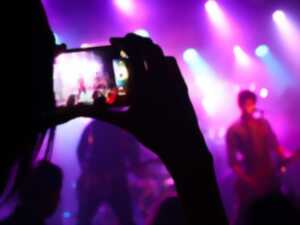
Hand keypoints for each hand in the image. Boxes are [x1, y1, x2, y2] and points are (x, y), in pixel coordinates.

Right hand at [81, 34, 207, 159]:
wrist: (181, 143)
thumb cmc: (152, 134)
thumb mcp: (125, 123)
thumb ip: (103, 114)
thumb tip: (80, 112)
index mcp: (144, 84)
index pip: (132, 53)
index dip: (122, 43)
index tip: (112, 41)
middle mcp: (159, 76)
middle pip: (148, 47)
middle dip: (135, 39)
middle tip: (124, 40)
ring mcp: (173, 79)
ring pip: (160, 53)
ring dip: (148, 47)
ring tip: (138, 50)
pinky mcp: (181, 84)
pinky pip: (171, 63)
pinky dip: (160, 58)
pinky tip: (155, 64)